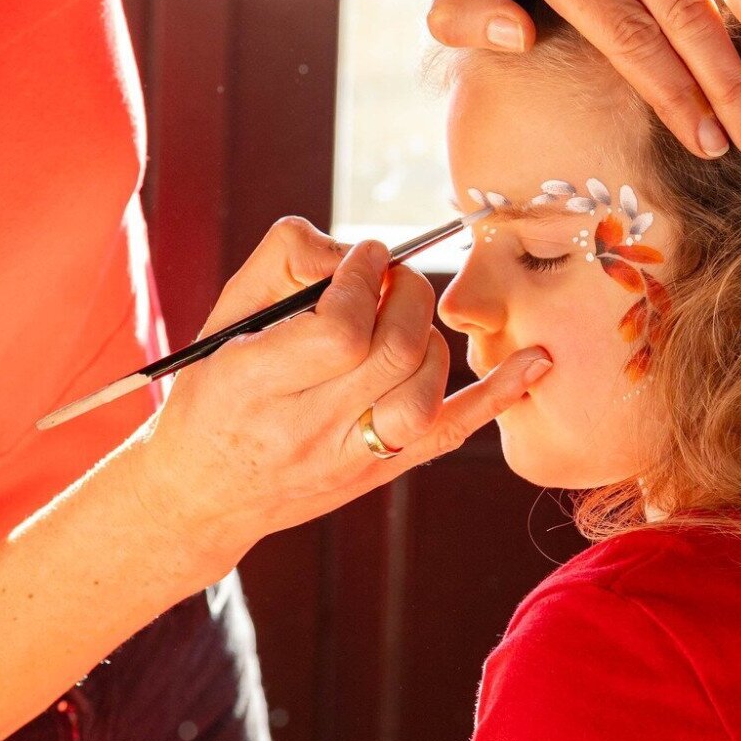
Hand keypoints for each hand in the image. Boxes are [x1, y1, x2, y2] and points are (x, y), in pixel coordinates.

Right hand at [136, 217, 550, 573]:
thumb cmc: (212, 389)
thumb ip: (283, 262)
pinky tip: (535, 361)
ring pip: (425, 389)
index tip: (366, 254)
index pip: (339, 330)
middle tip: (392, 276)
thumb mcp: (221, 317)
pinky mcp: (381, 471)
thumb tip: (355, 249)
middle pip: (392, 353)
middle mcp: (306, 429)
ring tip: (403, 316)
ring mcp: (349, 458)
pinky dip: (498, 396)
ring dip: (429, 335)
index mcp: (255, 384)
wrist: (204, 492)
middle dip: (406, 295)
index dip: (364, 280)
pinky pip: (451, 434)